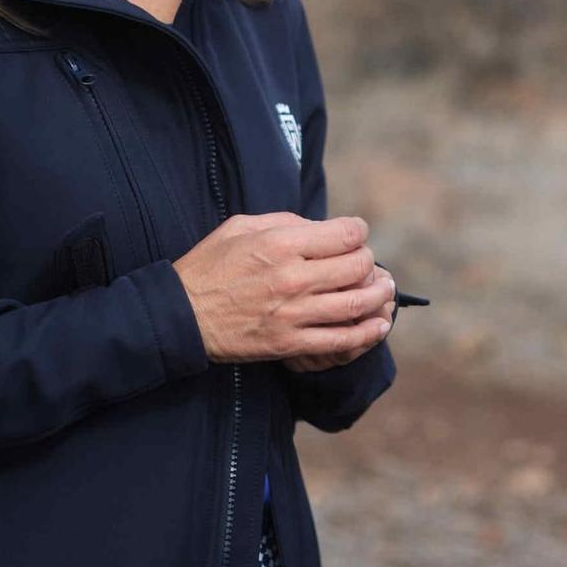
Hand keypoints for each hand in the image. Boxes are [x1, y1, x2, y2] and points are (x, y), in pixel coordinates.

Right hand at [171, 213, 391, 363]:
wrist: (181, 315)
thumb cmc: (209, 265)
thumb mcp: (241, 226)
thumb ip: (286, 222)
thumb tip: (320, 228)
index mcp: (282, 244)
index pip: (346, 234)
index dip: (357, 232)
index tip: (354, 235)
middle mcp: (293, 278)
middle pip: (357, 267)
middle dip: (369, 262)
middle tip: (367, 263)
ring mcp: (293, 314)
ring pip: (357, 304)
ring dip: (379, 295)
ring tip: (385, 290)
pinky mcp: (289, 344)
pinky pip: (340, 341)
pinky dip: (367, 333)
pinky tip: (379, 325)